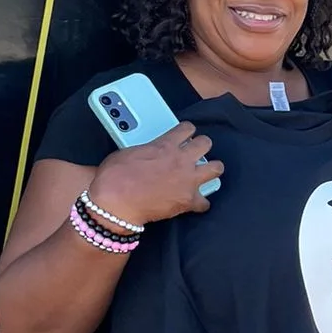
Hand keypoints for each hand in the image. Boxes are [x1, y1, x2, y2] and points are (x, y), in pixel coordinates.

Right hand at [91, 123, 222, 224]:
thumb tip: (147, 153)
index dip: (187, 131)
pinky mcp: (188, 201)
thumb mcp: (128, 152)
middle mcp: (181, 159)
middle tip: (197, 152)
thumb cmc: (115, 177)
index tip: (187, 135)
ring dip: (212, 169)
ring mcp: (188, 180)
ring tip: (206, 173)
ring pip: (216, 168)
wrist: (116, 202)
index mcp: (165, 145)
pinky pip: (205, 202)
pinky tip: (196, 203)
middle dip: (202, 146)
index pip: (187, 128)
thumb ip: (146, 149)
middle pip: (206, 143)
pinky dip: (201, 203)